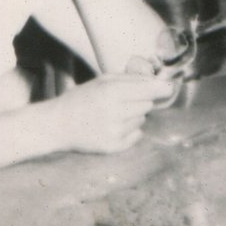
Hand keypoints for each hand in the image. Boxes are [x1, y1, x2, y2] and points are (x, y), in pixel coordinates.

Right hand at [40, 69, 168, 154]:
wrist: (56, 125)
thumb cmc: (81, 99)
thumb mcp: (102, 81)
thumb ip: (131, 79)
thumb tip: (159, 81)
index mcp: (111, 92)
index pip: (150, 90)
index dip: (161, 88)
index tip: (168, 88)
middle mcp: (114, 112)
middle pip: (148, 105)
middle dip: (139, 102)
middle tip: (121, 102)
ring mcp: (114, 131)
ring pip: (142, 120)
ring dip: (132, 116)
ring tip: (111, 115)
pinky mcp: (113, 146)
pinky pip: (137, 135)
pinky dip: (130, 131)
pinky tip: (112, 127)